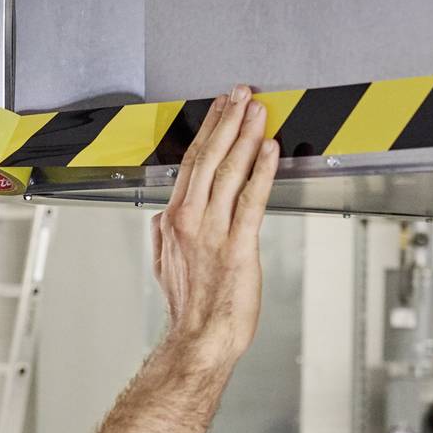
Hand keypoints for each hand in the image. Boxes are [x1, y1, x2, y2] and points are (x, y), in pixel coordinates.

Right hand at [152, 84, 279, 362]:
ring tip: (257, 110)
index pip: (191, 164)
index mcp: (173, 220)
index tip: (220, 108)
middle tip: (240, 93)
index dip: (209, 131)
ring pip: (229, 172)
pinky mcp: (239, 246)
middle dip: (226, 120)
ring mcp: (213, 231)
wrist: (200, 338)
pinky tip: (269, 149)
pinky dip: (261, 171)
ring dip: (244, 136)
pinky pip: (252, 199)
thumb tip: (163, 218)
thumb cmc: (189, 307)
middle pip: (208, 158)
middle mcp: (191, 220)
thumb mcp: (164, 265)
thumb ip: (164, 236)